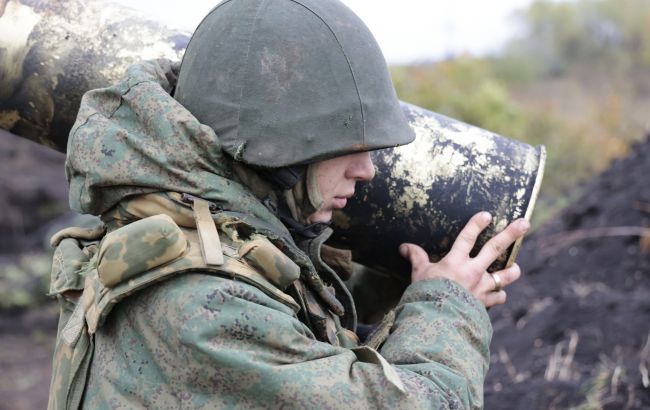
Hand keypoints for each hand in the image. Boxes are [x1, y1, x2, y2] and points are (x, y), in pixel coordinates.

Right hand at [399, 212, 528, 307]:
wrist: (438, 322)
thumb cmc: (426, 295)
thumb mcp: (418, 274)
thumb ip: (415, 257)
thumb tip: (403, 246)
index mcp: (455, 261)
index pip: (468, 237)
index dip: (477, 224)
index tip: (487, 215)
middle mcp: (472, 271)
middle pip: (495, 248)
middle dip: (510, 234)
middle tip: (524, 223)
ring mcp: (481, 288)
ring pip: (505, 275)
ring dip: (512, 271)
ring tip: (516, 268)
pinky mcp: (484, 304)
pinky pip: (498, 298)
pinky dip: (498, 295)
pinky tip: (499, 295)